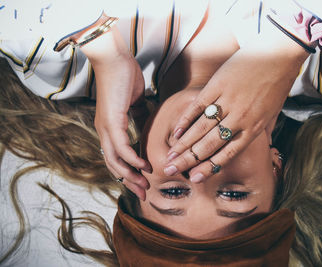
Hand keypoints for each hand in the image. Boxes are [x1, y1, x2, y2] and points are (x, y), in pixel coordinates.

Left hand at [81, 25, 150, 199]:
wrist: (114, 58)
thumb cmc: (124, 76)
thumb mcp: (135, 102)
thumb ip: (140, 117)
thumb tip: (148, 127)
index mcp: (109, 128)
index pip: (116, 157)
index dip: (128, 172)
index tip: (142, 182)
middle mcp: (104, 131)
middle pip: (113, 165)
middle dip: (129, 182)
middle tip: (143, 194)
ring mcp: (105, 127)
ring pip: (115, 160)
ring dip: (130, 175)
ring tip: (144, 186)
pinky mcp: (111, 121)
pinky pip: (121, 147)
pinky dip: (132, 159)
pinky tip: (143, 166)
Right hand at [164, 33, 308, 182]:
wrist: (279, 53)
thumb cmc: (278, 83)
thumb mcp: (274, 112)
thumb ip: (263, 129)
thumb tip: (262, 144)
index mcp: (253, 128)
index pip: (227, 154)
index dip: (209, 167)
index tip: (194, 178)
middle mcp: (239, 119)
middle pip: (209, 145)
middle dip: (188, 160)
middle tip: (172, 170)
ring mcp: (227, 102)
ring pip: (201, 129)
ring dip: (183, 145)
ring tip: (170, 156)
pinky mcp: (217, 86)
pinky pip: (198, 107)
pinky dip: (186, 120)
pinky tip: (176, 132)